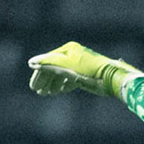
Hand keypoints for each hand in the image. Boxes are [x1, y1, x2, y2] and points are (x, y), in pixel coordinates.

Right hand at [28, 41, 142, 98]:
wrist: (111, 78)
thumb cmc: (89, 70)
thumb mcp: (67, 67)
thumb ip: (49, 64)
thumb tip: (31, 62)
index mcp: (68, 50)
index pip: (48, 61)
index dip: (39, 74)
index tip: (34, 87)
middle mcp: (72, 55)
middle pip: (54, 68)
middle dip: (46, 81)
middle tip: (40, 92)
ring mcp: (78, 64)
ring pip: (62, 74)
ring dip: (54, 84)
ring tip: (48, 94)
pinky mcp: (84, 73)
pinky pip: (70, 78)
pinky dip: (65, 84)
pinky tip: (61, 91)